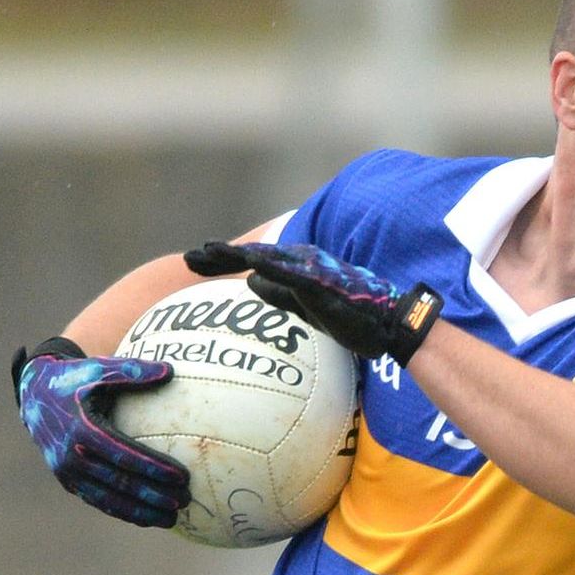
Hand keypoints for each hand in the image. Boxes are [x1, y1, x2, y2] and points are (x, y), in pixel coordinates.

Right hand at [10, 338, 190, 527]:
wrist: (34, 396)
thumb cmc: (74, 379)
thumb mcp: (98, 369)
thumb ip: (132, 371)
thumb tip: (171, 371)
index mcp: (82, 430)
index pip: (125, 455)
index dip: (154, 468)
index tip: (182, 477)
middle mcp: (72, 456)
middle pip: (120, 483)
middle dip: (155, 496)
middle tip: (185, 500)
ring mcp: (68, 473)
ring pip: (109, 500)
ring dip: (142, 512)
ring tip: (172, 519)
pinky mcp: (68, 482)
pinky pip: (98, 501)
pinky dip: (123, 512)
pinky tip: (148, 517)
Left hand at [182, 240, 442, 365]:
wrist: (385, 322)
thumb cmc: (350, 315)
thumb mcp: (303, 307)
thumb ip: (278, 293)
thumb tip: (249, 282)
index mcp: (294, 269)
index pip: (251, 263)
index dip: (222, 262)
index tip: (194, 264)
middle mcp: (299, 262)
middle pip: (251, 256)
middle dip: (219, 256)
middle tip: (189, 258)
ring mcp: (310, 270)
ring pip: (266, 258)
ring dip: (237, 255)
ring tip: (208, 252)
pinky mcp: (321, 282)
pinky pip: (290, 273)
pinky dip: (268, 265)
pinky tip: (247, 262)